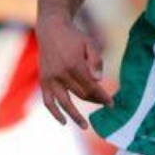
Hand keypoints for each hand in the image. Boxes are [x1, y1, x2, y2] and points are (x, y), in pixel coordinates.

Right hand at [37, 13, 112, 127]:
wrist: (51, 28)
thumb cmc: (73, 36)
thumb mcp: (89, 44)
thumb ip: (96, 62)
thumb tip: (99, 81)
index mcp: (74, 65)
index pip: (91, 88)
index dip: (102, 97)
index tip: (111, 104)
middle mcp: (61, 74)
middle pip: (81, 95)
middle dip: (94, 100)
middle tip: (104, 103)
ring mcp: (51, 78)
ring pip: (64, 102)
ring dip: (75, 116)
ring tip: (85, 126)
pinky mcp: (43, 80)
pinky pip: (48, 100)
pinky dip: (54, 112)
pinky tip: (63, 121)